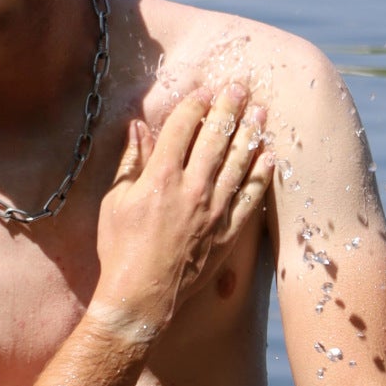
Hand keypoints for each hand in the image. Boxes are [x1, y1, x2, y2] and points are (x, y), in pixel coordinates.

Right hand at [90, 82, 270, 337]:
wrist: (142, 298)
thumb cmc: (120, 250)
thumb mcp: (115, 200)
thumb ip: (131, 161)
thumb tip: (137, 127)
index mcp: (160, 176)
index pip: (183, 126)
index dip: (195, 103)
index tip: (204, 90)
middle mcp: (192, 188)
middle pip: (216, 136)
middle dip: (229, 107)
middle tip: (240, 87)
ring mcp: (214, 211)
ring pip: (238, 162)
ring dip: (251, 133)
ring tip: (260, 112)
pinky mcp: (227, 233)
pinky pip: (250, 198)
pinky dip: (261, 175)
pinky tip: (269, 157)